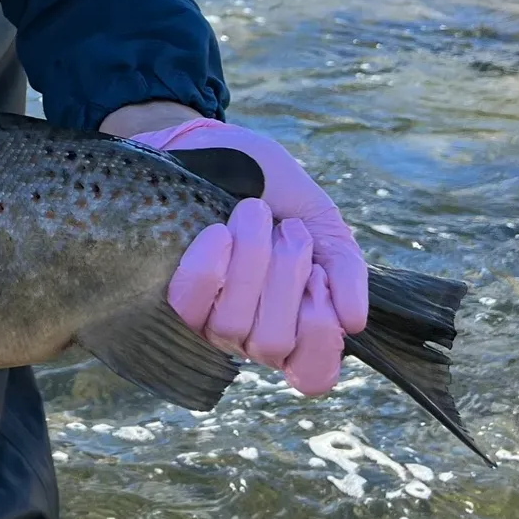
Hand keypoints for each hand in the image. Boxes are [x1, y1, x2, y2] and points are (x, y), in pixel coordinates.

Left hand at [129, 118, 368, 395]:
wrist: (209, 145)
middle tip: (289, 230)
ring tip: (253, 212)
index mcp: (290, 319)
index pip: (312, 373)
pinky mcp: (164, 299)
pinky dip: (212, 266)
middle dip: (288, 278)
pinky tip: (218, 232)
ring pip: (232, 327)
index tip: (320, 280)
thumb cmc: (264, 183)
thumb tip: (354, 322)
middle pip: (272, 344)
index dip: (319, 336)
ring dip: (253, 262)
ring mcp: (203, 319)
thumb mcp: (317, 217)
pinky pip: (191, 304)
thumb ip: (342, 265)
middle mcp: (245, 331)